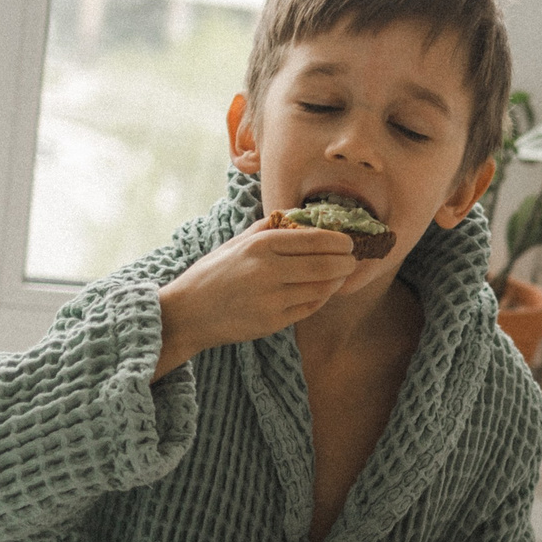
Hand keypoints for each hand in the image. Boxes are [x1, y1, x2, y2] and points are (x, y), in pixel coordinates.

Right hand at [153, 217, 356, 378]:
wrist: (188, 313)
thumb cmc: (214, 273)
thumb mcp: (237, 242)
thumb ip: (270, 228)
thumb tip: (304, 218)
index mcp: (261, 245)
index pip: (314, 239)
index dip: (339, 241)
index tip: (349, 241)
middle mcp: (268, 271)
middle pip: (326, 265)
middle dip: (347, 262)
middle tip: (353, 259)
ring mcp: (272, 299)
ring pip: (322, 288)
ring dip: (337, 281)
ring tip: (340, 275)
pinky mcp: (273, 322)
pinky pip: (309, 308)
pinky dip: (320, 298)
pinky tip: (322, 291)